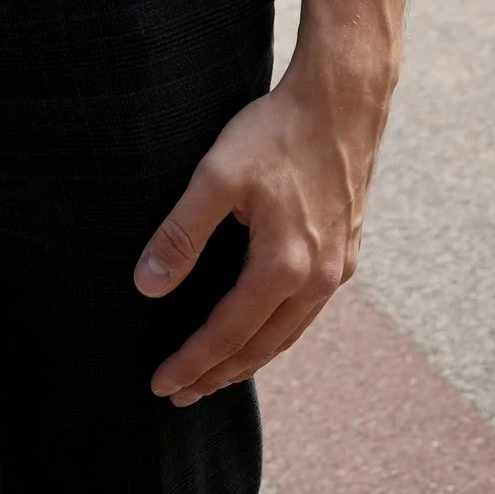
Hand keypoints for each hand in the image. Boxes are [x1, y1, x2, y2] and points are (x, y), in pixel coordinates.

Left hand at [133, 64, 378, 402]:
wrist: (343, 99)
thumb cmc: (276, 131)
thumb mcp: (217, 175)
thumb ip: (182, 233)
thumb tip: (147, 285)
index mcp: (283, 268)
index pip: (228, 334)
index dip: (193, 362)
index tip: (162, 384)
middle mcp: (317, 280)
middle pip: (262, 347)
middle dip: (219, 374)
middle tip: (182, 394)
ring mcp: (338, 269)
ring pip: (288, 333)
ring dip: (250, 357)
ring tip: (216, 372)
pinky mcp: (347, 252)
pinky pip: (307, 310)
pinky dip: (277, 330)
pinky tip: (262, 325)